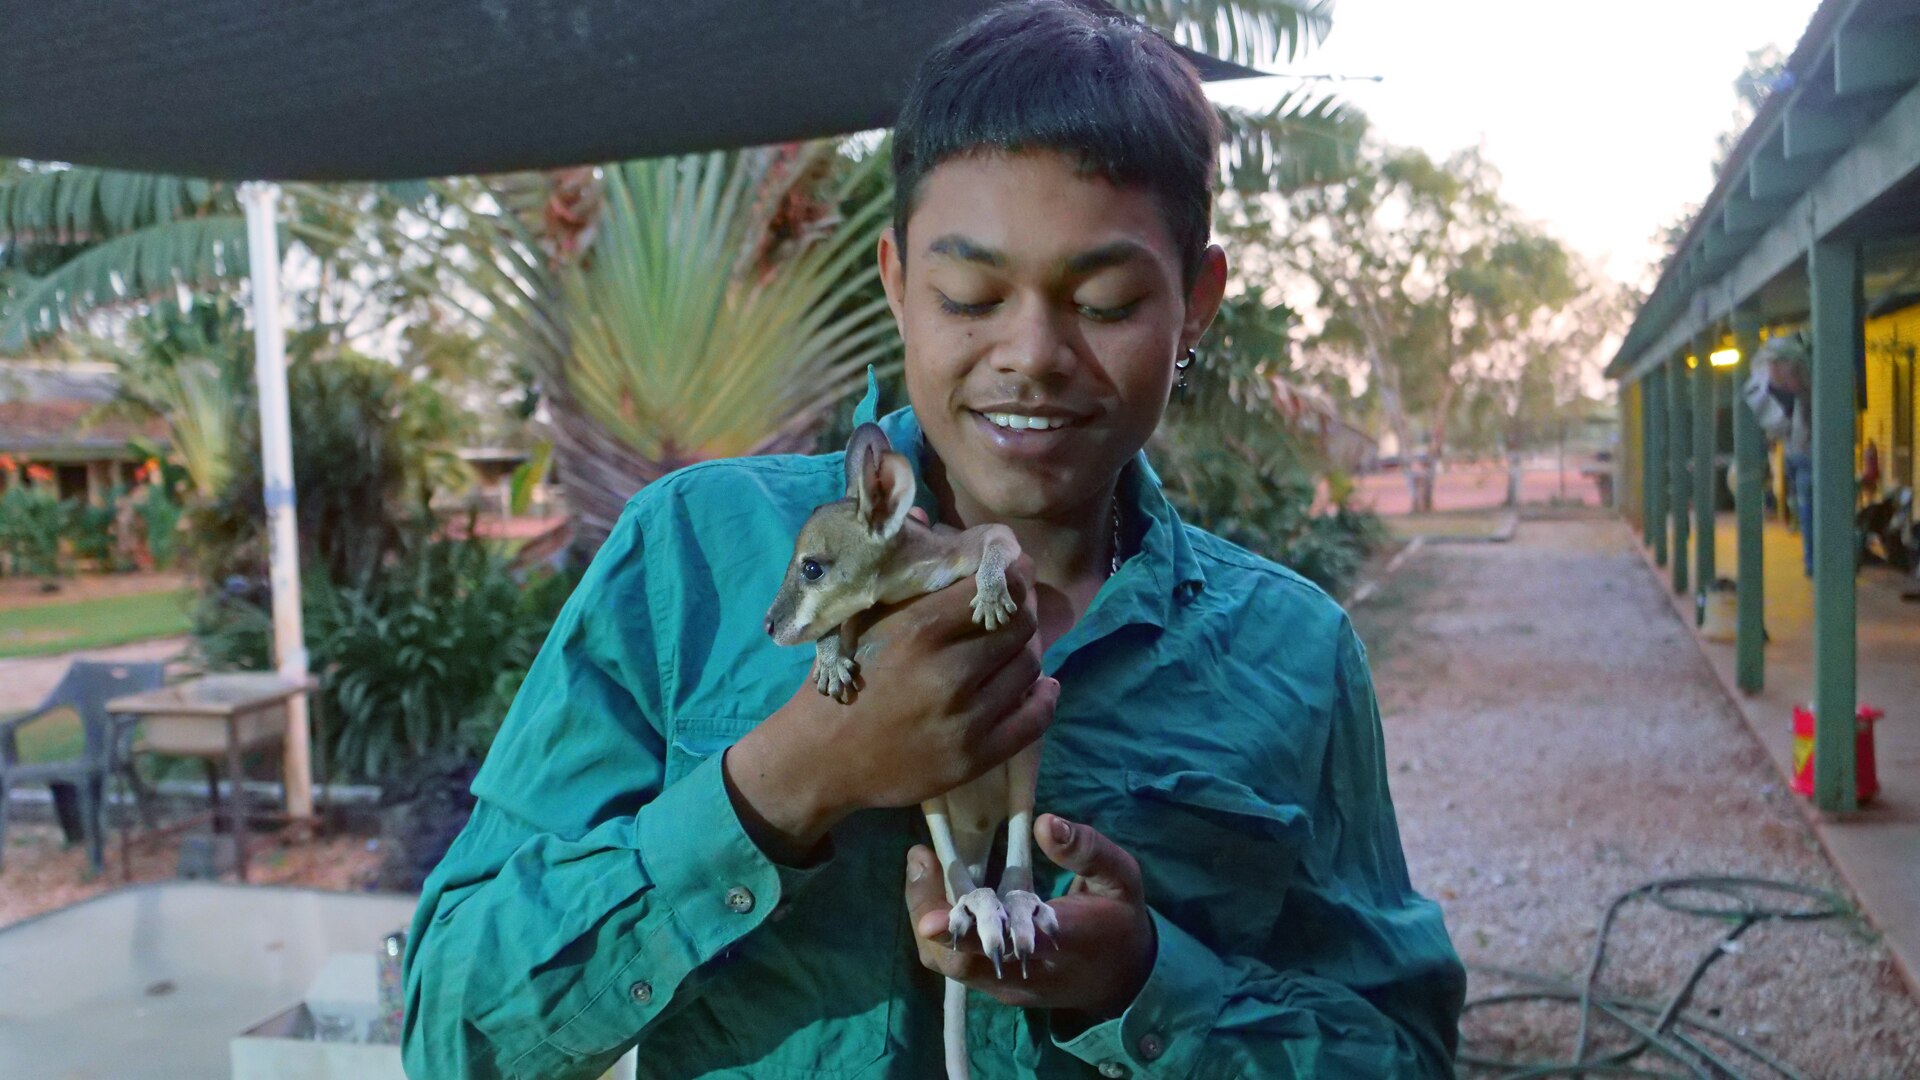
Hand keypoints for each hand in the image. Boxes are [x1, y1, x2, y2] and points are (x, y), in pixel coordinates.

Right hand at [726, 536, 1057, 860]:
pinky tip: (1041, 686)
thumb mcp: (863, 617)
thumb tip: (926, 515)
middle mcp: (947, 673)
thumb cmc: (844, 676)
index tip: (1014, 569)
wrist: (820, 757)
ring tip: (1017, 646)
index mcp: (918, 630)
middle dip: (1024, 611)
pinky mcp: (975, 757)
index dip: (1013, 574)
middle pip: (1020, 627)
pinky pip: (1034, 721)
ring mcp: (964, 720)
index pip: (993, 590)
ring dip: (1029, 652)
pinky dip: (1045, 698)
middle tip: (1017, 608)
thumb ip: (901, 572)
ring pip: (1029, 669)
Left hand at [904, 814, 1154, 1020]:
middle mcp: (1027, 973)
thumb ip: (1086, 849)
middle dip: (930, 912)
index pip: (1012, 942)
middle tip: (919, 859)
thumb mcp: (1121, 875)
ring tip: (922, 866)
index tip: (930, 917)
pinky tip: (935, 888)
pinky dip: (937, 927)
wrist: (1123, 979)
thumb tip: (1045, 823)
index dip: (969, 931)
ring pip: (949, 962)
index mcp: (1065, 942)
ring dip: (927, 917)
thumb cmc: (1120, 919)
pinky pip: (953, 961)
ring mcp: (1007, 985)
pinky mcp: (995, 987)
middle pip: (962, 959)